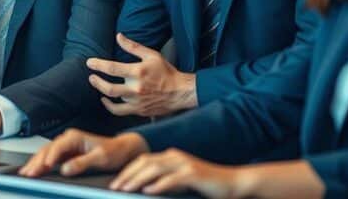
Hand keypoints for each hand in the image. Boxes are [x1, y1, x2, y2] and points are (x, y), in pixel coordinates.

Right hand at [19, 129, 147, 177]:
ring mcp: (65, 147)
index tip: (44, 166)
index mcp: (75, 137)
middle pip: (47, 150)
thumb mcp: (100, 158)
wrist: (121, 150)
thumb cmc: (113, 151)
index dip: (50, 157)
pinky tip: (34, 171)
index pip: (58, 147)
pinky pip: (50, 159)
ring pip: (46, 154)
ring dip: (35, 163)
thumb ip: (83, 163)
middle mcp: (68, 139)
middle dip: (36, 161)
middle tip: (28, 173)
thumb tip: (65, 169)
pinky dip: (41, 165)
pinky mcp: (65, 154)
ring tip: (26, 174)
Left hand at [86, 33, 196, 116]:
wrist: (180, 92)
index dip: (99, 65)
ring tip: (98, 85)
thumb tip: (118, 36)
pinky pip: (119, 111)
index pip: (113, 68)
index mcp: (138, 72)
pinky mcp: (138, 110)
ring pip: (114, 100)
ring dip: (103, 92)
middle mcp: (136, 88)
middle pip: (110, 89)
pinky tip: (106, 100)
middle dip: (97, 82)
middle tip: (91, 77)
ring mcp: (137, 101)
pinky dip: (110, 107)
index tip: (89, 63)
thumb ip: (133, 46)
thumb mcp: (151, 55)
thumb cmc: (166, 71)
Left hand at [111, 148, 239, 197]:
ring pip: (155, 169)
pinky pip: (172, 179)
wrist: (233, 183)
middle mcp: (175, 157)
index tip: (115, 182)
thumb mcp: (181, 181)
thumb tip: (144, 188)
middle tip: (114, 186)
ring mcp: (185, 164)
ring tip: (125, 189)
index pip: (143, 160)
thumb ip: (165, 181)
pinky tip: (148, 191)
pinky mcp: (194, 174)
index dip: (127, 170)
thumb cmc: (206, 184)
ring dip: (137, 179)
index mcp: (171, 157)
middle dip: (127, 174)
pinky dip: (158, 185)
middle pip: (145, 162)